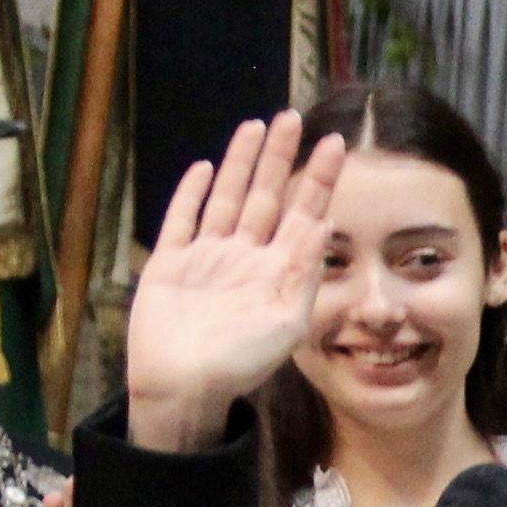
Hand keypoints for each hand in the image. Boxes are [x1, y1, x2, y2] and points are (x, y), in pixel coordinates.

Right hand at [122, 113, 340, 448]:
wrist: (183, 389)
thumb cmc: (240, 366)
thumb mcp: (288, 323)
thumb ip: (304, 274)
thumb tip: (324, 225)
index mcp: (276, 272)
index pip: (305, 213)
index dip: (319, 179)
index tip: (337, 144)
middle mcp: (245, 258)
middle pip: (267, 196)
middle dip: (281, 157)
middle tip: (293, 117)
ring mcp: (207, 259)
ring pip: (228, 198)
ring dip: (242, 163)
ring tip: (256, 127)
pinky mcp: (169, 264)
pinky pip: (182, 220)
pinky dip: (192, 194)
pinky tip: (205, 168)